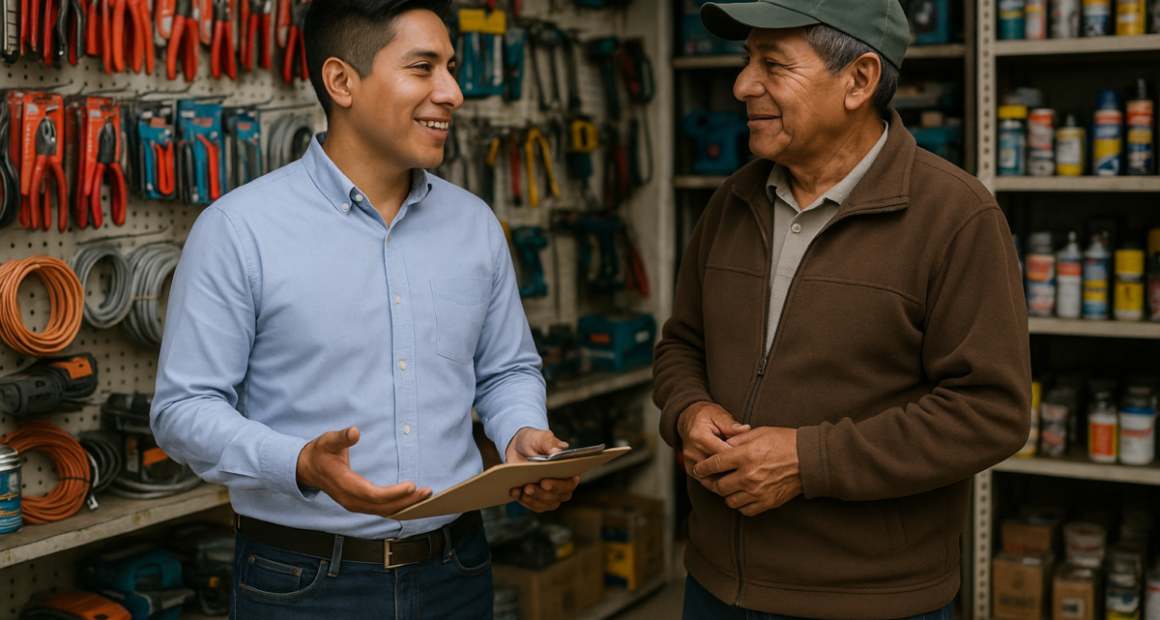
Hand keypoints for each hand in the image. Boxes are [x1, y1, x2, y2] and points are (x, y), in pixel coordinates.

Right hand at [296, 427, 431, 517]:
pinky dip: (397, 507)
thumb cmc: (320, 453)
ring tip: (424, 496)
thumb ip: (342, 437)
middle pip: (382, 506)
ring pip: (383, 511)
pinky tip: (411, 502)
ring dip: (405, 506)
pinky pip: (381, 510)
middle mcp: (350, 500)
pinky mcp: (358, 504)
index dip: (393, 493)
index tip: (411, 485)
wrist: (306, 469)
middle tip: (427, 492)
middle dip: (406, 501)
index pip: (372, 494)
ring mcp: (354, 504)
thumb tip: (354, 432)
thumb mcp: (328, 441)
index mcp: (344, 484)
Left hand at [505, 427, 579, 512]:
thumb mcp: (541, 437)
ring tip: (522, 489)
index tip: (544, 482)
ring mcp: (550, 494)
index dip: (558, 486)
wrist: (518, 448)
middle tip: (528, 487)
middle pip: (556, 496)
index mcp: (567, 470)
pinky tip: (515, 492)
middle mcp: (561, 484)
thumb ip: (550, 442)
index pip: (569, 484)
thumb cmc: (534, 441)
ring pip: (545, 503)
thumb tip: (557, 450)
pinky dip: (524, 501)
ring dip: (533, 499)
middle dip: (541, 493)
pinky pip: (533, 505)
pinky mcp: (537, 499)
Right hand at [677, 401, 748, 482]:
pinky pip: (708, 479)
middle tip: (750, 466)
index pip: (724, 452)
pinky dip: (719, 478)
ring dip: (728, 475)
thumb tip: (745, 429)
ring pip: (715, 476)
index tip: (752, 455)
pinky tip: (730, 474)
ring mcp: (690, 462)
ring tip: (741, 471)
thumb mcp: (717, 414)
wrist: (686, 420)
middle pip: (720, 467)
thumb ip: (730, 424)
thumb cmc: (704, 416)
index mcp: (699, 437)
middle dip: (736, 467)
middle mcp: (693, 452)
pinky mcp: (690, 469)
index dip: (740, 454)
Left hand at [691, 426, 801, 516]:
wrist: (810, 460)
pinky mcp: (767, 502)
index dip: (702, 468)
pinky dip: (740, 504)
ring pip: (729, 500)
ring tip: (729, 486)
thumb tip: (722, 444)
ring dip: (726, 494)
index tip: (698, 469)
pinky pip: (744, 509)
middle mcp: (749, 476)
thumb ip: (738, 439)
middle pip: (719, 485)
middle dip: (713, 482)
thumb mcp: (760, 432)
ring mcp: (758, 491)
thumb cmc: (785, 442)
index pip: (714, 464)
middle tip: (713, 479)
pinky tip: (742, 495)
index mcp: (745, 455)